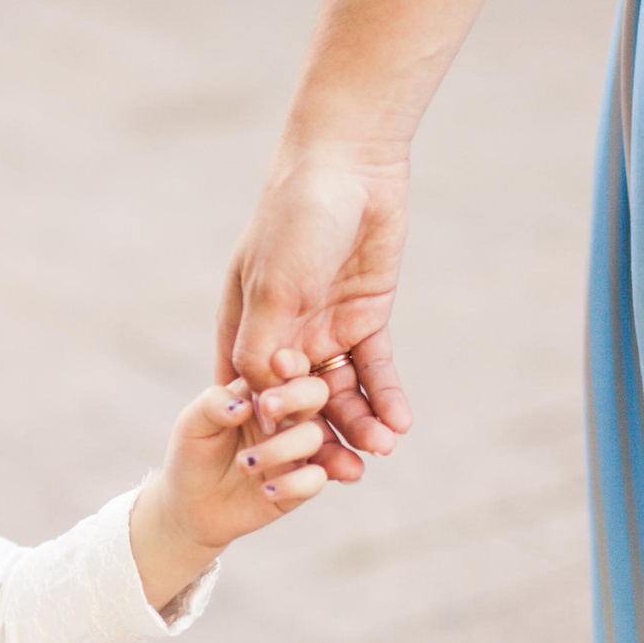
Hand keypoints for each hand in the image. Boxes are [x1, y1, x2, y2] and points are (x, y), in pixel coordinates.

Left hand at [130, 359, 334, 608]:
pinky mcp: (299, 486)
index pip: (289, 367)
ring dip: (281, 448)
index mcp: (265, 392)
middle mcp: (287, 418)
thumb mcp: (192, 424)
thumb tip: (245, 404)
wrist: (189, 506)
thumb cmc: (192, 454)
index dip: (290, 364)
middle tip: (268, 410)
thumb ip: (214, 404)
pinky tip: (266, 491)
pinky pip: (316, 479)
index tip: (277, 366)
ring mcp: (296, 452)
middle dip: (298, 397)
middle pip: (315, 394)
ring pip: (314, 436)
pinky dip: (295, 483)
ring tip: (243, 464)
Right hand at [217, 140, 412, 478]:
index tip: (283, 464)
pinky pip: (375, 371)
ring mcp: (325, 331)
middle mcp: (283, 338)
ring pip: (339, 394)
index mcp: (245, 331)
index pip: (250, 396)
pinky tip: (399, 423)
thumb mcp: (274, 284)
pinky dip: (385, 398)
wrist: (350, 166)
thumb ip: (264, 341)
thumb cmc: (295, 217)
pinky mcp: (365, 320)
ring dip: (357, 425)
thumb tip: (265, 397)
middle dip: (319, 441)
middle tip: (342, 476)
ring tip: (380, 450)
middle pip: (298, 405)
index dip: (266, 432)